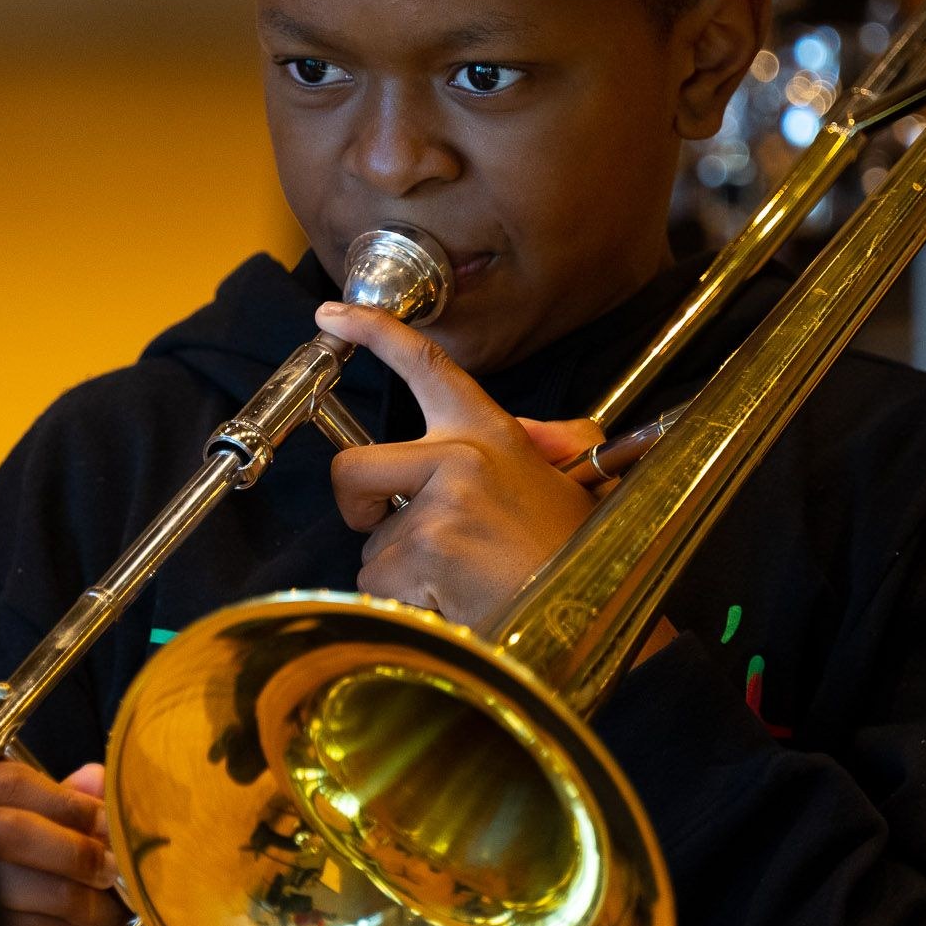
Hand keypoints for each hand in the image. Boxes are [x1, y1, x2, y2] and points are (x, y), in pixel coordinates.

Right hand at [0, 758, 125, 925]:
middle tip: (113, 869)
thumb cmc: (26, 869)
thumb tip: (97, 778)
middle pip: (12, 832)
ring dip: (89, 902)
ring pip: (31, 887)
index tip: (108, 821)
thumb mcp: (42, 826)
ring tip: (116, 909)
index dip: (68, 801)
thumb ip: (68, 800)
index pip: (11, 784)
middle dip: (76, 852)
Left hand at [315, 300, 605, 631]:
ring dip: (402, 572)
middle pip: (352, 468)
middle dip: (355, 506)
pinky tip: (455, 602)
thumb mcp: (574, 478)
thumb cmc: (573, 553)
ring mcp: (439, 508)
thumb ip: (548, 442)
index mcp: (490, 434)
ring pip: (370, 545)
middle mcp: (460, 459)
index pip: (426, 366)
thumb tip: (530, 430)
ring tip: (462, 579)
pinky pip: (380, 586)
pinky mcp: (425, 556)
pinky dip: (408, 604)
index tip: (334, 313)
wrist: (590, 612)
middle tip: (389, 529)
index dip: (374, 332)